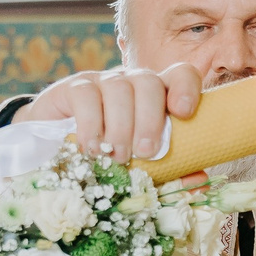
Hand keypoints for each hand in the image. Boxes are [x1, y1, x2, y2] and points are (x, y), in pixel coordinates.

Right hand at [17, 64, 204, 162]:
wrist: (56, 154)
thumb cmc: (109, 159)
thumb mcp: (140, 167)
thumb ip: (171, 173)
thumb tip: (200, 180)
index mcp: (157, 97)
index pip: (179, 75)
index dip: (185, 88)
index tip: (184, 114)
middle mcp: (132, 83)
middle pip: (148, 81)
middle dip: (150, 118)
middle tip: (146, 153)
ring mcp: (102, 81)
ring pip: (119, 88)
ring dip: (121, 126)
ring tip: (117, 158)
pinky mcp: (73, 87)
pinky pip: (86, 95)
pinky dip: (91, 124)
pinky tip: (91, 149)